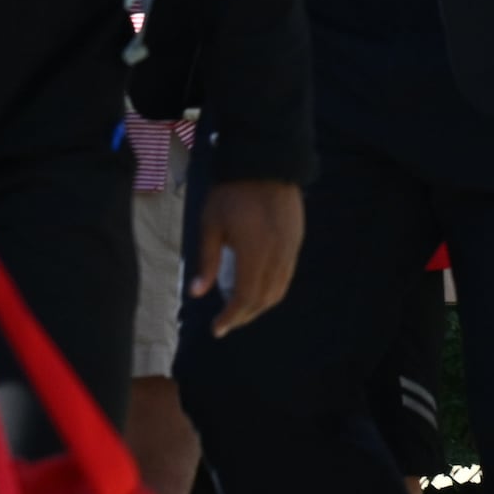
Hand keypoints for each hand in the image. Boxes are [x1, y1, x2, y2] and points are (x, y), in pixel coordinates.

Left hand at [197, 175, 307, 333]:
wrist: (266, 164)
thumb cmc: (231, 194)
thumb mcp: (210, 225)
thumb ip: (205, 261)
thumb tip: (197, 293)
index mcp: (253, 251)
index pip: (245, 296)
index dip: (231, 316)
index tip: (217, 329)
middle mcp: (277, 254)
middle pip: (265, 298)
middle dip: (245, 315)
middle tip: (226, 322)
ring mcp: (290, 248)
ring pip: (279, 289)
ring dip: (260, 304)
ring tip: (241, 309)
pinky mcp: (296, 241)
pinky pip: (287, 274)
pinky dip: (272, 289)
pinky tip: (257, 287)